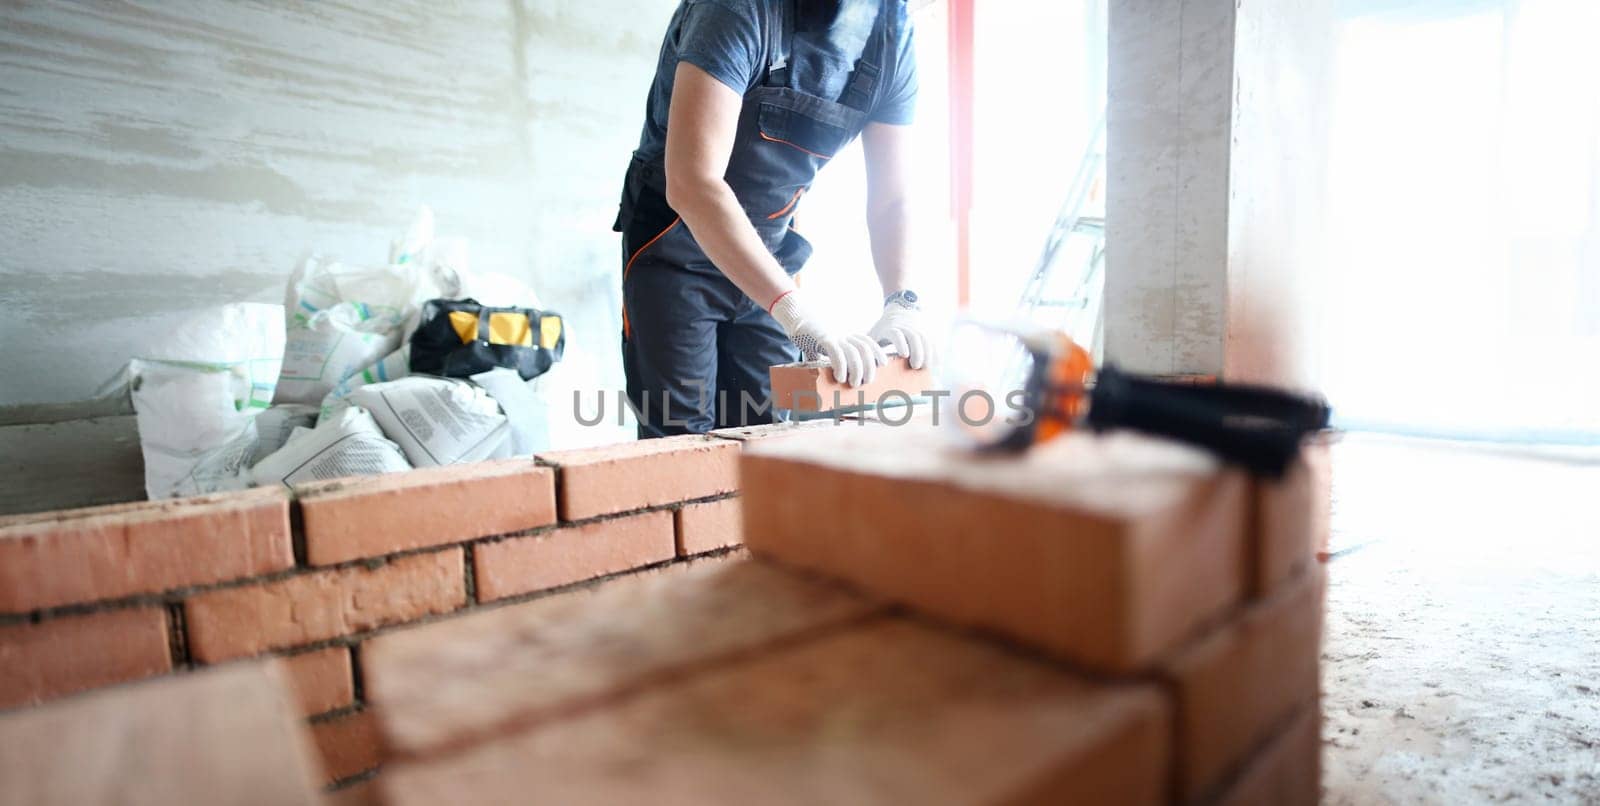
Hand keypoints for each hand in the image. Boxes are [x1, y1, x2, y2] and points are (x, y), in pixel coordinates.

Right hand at [769, 289, 887, 386]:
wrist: (795, 313)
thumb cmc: (808, 330)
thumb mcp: (823, 343)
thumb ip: (827, 354)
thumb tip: (823, 371)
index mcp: (847, 333)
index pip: (868, 341)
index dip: (878, 352)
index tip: (883, 364)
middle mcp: (844, 333)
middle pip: (865, 349)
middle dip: (869, 367)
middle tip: (867, 381)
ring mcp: (835, 335)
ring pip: (853, 353)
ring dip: (856, 370)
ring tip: (853, 383)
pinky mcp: (823, 337)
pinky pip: (837, 352)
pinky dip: (841, 366)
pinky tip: (840, 377)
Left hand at [868, 290, 933, 369]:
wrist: (900, 310)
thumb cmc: (883, 329)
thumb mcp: (874, 335)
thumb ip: (868, 348)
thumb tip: (863, 366)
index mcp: (891, 328)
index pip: (897, 334)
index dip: (901, 343)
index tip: (904, 354)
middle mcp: (906, 328)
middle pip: (914, 337)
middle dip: (917, 351)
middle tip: (916, 366)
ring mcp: (917, 329)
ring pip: (925, 339)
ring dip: (928, 353)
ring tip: (926, 368)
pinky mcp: (926, 333)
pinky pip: (933, 341)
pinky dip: (935, 352)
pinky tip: (937, 364)